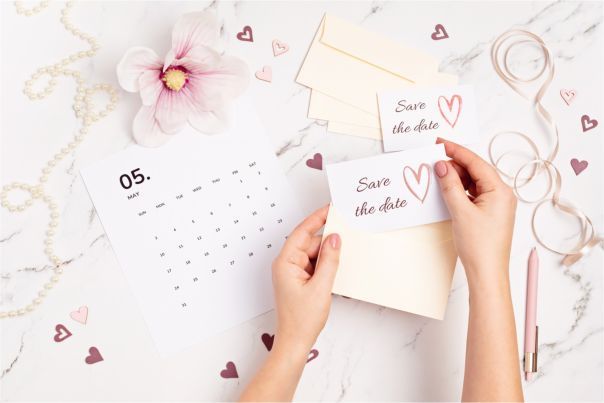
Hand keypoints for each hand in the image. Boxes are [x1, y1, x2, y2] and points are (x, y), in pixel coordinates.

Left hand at [272, 205, 340, 355]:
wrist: (295, 341)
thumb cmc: (302, 319)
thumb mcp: (321, 287)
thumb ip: (329, 260)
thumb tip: (334, 238)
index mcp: (285, 262)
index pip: (302, 232)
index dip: (317, 218)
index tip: (330, 208)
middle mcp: (286, 264)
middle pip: (309, 242)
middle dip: (327, 241)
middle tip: (347, 234)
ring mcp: (292, 272)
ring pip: (313, 253)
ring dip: (327, 255)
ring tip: (343, 257)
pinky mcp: (299, 279)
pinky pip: (314, 264)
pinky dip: (325, 264)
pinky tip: (336, 269)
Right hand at [434, 139, 516, 289]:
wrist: (487, 273)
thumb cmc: (480, 246)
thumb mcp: (460, 212)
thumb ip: (450, 186)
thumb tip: (442, 166)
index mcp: (500, 191)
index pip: (476, 163)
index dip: (457, 151)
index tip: (440, 143)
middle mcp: (502, 195)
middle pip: (476, 170)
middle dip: (455, 164)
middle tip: (434, 160)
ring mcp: (496, 204)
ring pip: (474, 182)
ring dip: (456, 178)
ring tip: (438, 175)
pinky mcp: (489, 213)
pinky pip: (474, 194)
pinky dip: (460, 190)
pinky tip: (447, 190)